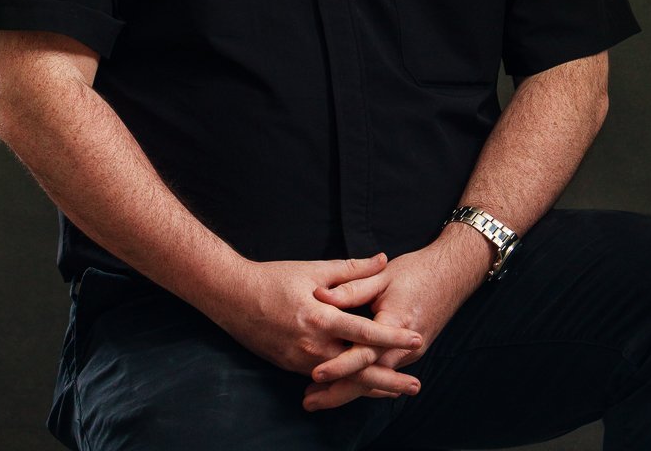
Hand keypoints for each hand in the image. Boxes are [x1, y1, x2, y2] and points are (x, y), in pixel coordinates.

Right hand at [213, 253, 423, 385]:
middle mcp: (314, 346)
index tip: (416, 340)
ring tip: (396, 392)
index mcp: (322, 319)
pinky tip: (361, 387)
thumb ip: (351, 269)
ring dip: (371, 386)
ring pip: (343, 379)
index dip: (392, 338)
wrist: (233, 298)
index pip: (365, 333)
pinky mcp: (292, 366)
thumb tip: (382, 259)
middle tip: (416, 386)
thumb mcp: (313, 269)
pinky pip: (326, 379)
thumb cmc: (274, 279)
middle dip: (389, 380)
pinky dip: (346, 383)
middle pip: (359, 369)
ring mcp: (302, 361)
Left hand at [303, 231, 489, 410]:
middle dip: (338, 392)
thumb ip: (352, 287)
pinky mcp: (409, 354)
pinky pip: (382, 372)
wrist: (452, 275)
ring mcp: (409, 355)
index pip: (364, 354)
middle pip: (368, 378)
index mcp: (395, 325)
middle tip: (308, 401)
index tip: (316, 374)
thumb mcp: (383, 276)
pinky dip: (362, 382)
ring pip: (374, 379)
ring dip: (347, 389)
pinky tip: (344, 387)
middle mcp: (404, 348)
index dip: (339, 365)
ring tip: (317, 398)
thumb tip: (320, 295)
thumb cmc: (417, 272)